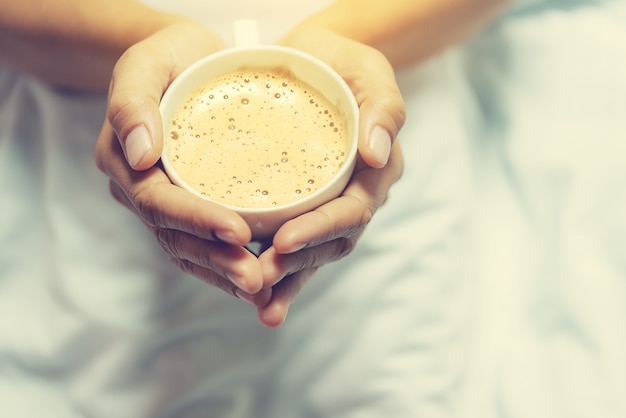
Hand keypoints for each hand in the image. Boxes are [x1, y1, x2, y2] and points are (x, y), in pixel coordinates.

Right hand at [95, 20, 270, 306]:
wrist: (185, 60)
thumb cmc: (169, 56)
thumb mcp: (147, 63)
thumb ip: (134, 104)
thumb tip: (140, 155)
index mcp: (126, 162)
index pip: (158, 202)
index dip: (196, 220)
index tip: (238, 232)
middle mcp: (141, 191)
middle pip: (175, 236)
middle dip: (215, 260)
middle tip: (255, 279)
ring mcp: (165, 204)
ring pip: (189, 250)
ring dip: (224, 272)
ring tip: (260, 289)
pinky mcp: (190, 206)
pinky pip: (204, 244)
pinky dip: (228, 265)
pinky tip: (259, 280)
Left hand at [254, 27, 405, 326]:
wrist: (317, 62)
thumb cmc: (343, 64)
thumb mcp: (370, 73)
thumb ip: (382, 110)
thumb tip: (377, 155)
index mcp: (375, 173)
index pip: (351, 210)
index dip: (320, 229)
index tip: (284, 239)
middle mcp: (354, 197)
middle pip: (330, 242)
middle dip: (296, 264)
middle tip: (260, 278)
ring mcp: (328, 207)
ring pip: (311, 252)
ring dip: (286, 280)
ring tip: (258, 304)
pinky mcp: (303, 208)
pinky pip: (292, 244)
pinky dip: (277, 271)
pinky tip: (255, 295)